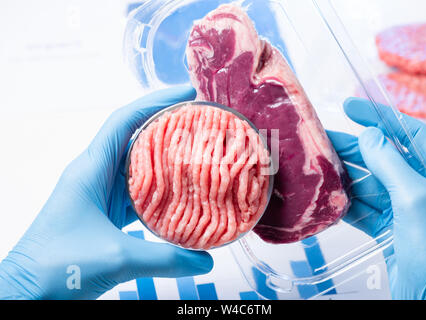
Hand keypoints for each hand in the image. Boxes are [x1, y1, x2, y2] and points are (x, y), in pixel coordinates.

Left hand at [0, 86, 212, 299]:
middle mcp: (95, 173)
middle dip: (167, 124)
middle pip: (134, 135)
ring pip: (137, 163)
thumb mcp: (118, 258)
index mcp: (91, 169)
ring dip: (164, 155)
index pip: (125, 120)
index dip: (156, 101)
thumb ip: (166, 259)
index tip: (186, 94)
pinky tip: (180, 190)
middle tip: (200, 121)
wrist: (29, 290)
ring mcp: (100, 191)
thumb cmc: (57, 267)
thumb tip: (205, 259)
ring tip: (196, 150)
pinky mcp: (105, 210)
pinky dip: (158, 186)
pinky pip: (136, 189)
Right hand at [328, 97, 425, 299]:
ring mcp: (406, 209)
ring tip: (319, 168)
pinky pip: (364, 209)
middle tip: (322, 141)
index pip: (409, 133)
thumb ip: (390, 163)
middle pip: (384, 158)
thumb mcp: (415, 197)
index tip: (350, 107)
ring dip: (345, 177)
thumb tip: (370, 136)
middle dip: (353, 149)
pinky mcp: (390, 229)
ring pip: (370, 184)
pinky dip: (346, 204)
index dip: (378, 118)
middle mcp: (425, 186)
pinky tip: (330, 198)